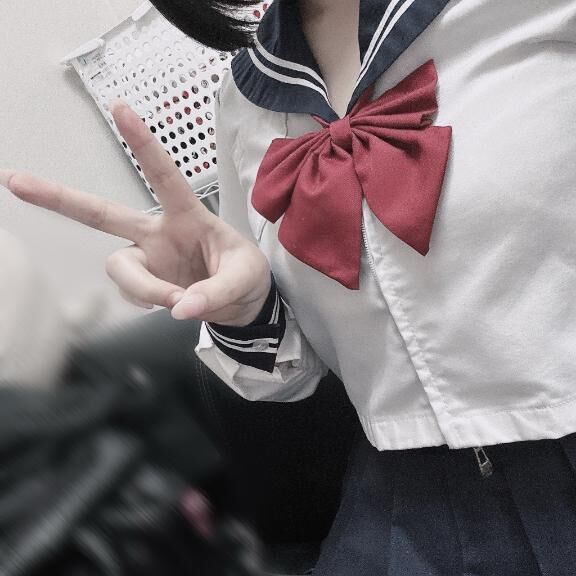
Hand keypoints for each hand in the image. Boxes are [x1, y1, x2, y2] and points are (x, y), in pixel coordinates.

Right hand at [0, 101, 270, 325]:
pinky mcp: (145, 284)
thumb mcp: (246, 279)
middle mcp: (159, 232)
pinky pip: (129, 293)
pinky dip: (146, 301)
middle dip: (62, 198)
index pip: (164, 176)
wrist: (244, 306)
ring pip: (117, 265)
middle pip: (104, 214)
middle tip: (15, 181)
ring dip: (142, 286)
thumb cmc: (245, 276)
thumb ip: (217, 293)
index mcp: (189, 216)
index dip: (143, 145)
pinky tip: (168, 305)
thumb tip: (180, 309)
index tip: (120, 108)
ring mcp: (148, 259)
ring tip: (175, 301)